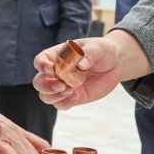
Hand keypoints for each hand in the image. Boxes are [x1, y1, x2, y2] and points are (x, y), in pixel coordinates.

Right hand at [32, 31, 150, 110]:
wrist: (115, 64)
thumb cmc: (102, 51)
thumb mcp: (98, 48)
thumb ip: (89, 54)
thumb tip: (81, 64)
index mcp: (57, 55)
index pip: (40, 61)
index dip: (42, 66)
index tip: (53, 69)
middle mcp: (57, 72)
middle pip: (38, 82)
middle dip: (46, 85)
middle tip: (62, 85)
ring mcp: (63, 86)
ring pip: (46, 96)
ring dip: (54, 96)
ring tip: (70, 90)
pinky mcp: (72, 97)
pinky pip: (60, 105)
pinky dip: (64, 103)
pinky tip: (76, 96)